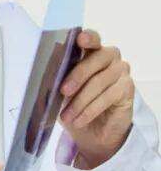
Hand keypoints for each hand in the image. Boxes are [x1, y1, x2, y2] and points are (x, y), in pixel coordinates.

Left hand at [59, 29, 134, 168]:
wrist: (91, 132)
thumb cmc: (75, 106)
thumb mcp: (61, 94)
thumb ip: (57, 81)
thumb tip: (44, 79)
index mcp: (91, 53)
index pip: (93, 39)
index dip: (88, 37)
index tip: (80, 39)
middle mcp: (109, 58)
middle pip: (97, 58)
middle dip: (78, 75)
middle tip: (63, 91)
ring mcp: (121, 72)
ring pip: (100, 81)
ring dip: (80, 101)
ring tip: (67, 116)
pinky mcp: (127, 89)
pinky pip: (109, 96)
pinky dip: (90, 110)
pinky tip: (79, 120)